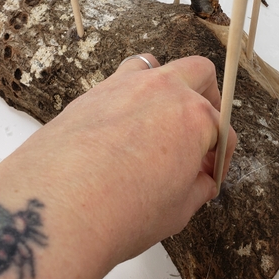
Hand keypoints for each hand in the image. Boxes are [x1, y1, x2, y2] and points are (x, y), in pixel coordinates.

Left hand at [29, 54, 236, 262]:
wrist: (56, 209)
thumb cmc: (121, 212)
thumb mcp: (177, 210)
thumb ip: (196, 187)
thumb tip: (201, 180)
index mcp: (194, 116)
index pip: (222, 131)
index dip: (221, 157)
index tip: (210, 173)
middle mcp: (162, 90)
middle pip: (200, 73)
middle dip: (209, 99)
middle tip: (201, 131)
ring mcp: (124, 85)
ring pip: (156, 66)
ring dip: (166, 86)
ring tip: (160, 119)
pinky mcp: (92, 92)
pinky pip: (119, 82)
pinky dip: (130, 97)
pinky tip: (122, 128)